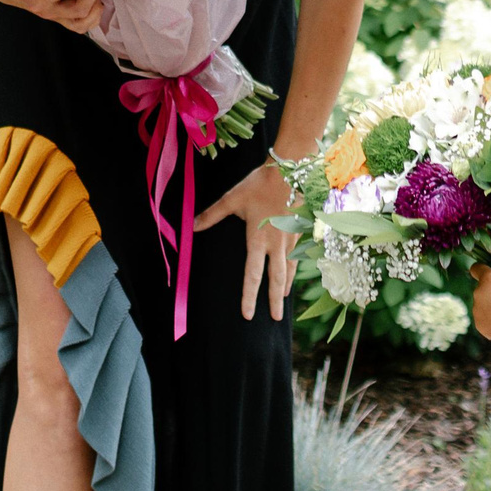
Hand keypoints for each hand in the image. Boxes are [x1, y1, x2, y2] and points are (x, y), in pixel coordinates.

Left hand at [194, 162, 297, 320]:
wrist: (289, 170)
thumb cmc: (258, 184)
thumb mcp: (232, 199)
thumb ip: (212, 215)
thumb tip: (191, 227)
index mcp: (258, 239)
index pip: (252, 275)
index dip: (249, 297)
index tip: (248, 315)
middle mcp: (276, 244)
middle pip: (275, 278)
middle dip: (274, 301)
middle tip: (276, 319)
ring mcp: (290, 238)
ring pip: (289, 269)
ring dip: (285, 286)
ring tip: (282, 301)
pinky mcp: (299, 231)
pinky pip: (297, 256)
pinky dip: (294, 269)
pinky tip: (292, 273)